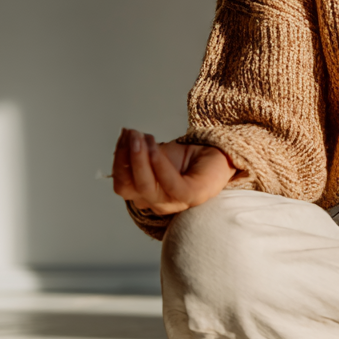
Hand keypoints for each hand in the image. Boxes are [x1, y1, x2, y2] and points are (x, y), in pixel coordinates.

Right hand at [112, 128, 236, 214]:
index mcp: (145, 195)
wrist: (220, 155)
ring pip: (146, 187)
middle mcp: (157, 203)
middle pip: (128, 187)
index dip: (119, 159)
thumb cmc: (189, 158)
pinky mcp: (192, 196)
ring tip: (144, 137)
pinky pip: (170, 184)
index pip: (122, 184)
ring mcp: (175, 203)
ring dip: (141, 159)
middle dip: (127, 157)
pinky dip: (159, 166)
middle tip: (131, 134)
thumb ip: (140, 153)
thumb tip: (125, 137)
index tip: (124, 135)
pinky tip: (156, 149)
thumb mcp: (158, 153)